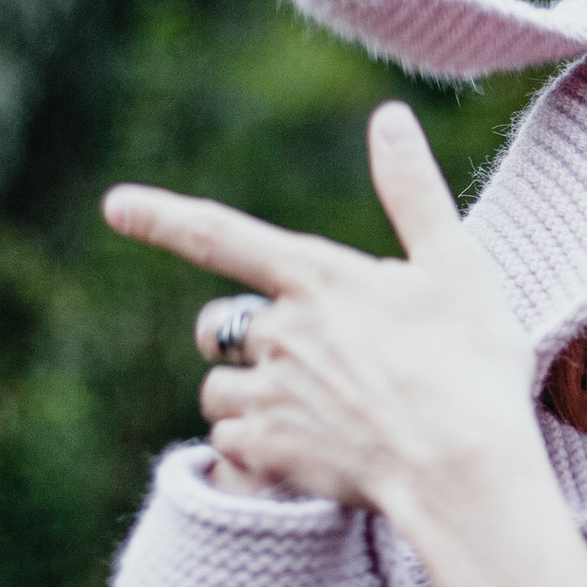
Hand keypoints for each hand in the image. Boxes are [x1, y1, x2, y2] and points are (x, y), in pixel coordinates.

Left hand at [104, 106, 541, 532]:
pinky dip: (253, 447)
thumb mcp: (455, 267)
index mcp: (315, 277)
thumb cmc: (471, 366)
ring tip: (314, 411)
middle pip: (217, 325)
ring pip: (219, 390)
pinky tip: (305, 452)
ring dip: (247, 395)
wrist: (464, 471)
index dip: (160, 216)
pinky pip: (228, 445)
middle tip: (299, 355)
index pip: (218, 235)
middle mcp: (278, 332)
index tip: (114, 205)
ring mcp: (268, 395)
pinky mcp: (267, 453)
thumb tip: (389, 116)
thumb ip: (413, 191)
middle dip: (239, 336)